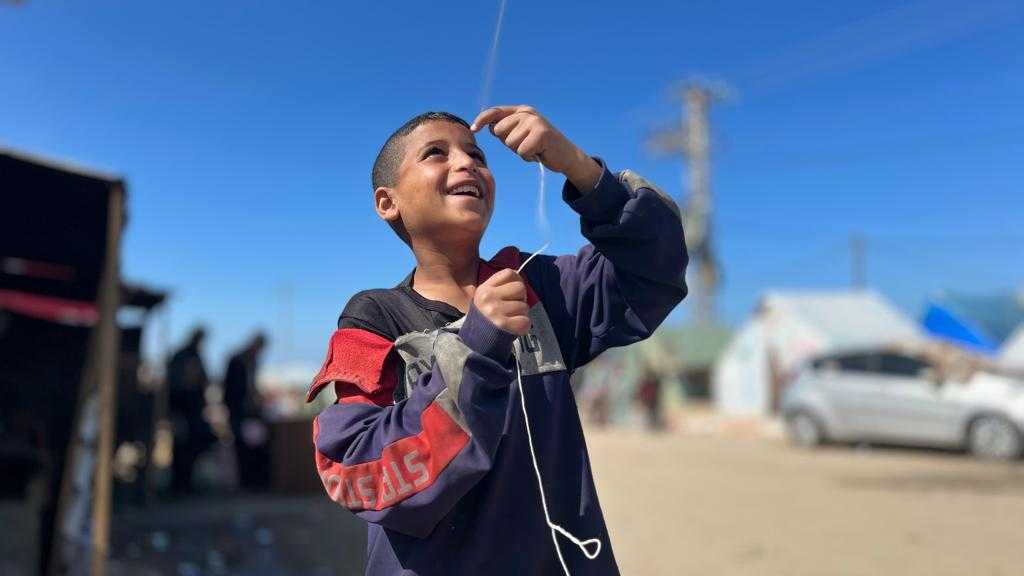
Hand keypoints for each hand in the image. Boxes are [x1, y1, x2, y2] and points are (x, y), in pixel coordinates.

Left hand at [471, 105, 602, 191]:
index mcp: (521, 111)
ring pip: (510, 142)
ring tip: (533, 149)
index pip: (495, 112)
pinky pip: (522, 151)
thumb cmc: (540, 147)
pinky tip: (539, 153)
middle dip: (509, 143)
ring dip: (519, 151)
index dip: (482, 119)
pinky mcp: (541, 133)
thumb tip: (489, 127)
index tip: (473, 129)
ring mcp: (535, 121)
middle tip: (526, 144)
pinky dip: (528, 157)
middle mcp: (527, 113)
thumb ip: (507, 129)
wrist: (566, 156)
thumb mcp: (521, 135)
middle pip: (499, 130)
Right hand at [472, 268, 530, 335]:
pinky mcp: (504, 325)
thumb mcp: (486, 297)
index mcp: (485, 289)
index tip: (513, 292)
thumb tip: (519, 277)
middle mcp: (488, 298)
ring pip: (524, 306)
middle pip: (520, 288)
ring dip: (521, 314)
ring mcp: (495, 311)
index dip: (516, 281)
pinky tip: (512, 327)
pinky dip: (522, 326)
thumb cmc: (486, 316)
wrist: (477, 340)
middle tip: (511, 308)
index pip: (510, 273)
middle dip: (520, 298)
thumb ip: (500, 286)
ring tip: (510, 319)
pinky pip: (526, 321)